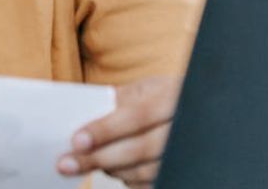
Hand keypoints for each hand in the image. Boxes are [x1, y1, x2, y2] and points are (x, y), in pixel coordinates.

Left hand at [56, 74, 181, 187]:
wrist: (199, 111)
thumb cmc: (165, 98)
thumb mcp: (148, 88)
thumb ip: (120, 100)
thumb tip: (83, 116)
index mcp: (173, 97)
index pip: (136, 116)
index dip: (105, 129)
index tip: (76, 141)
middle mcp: (186, 127)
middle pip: (139, 148)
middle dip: (99, 157)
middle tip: (67, 163)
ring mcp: (189, 153)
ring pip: (146, 171)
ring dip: (111, 169)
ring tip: (87, 162)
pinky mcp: (186, 172)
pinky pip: (153, 183)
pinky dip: (129, 179)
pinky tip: (114, 170)